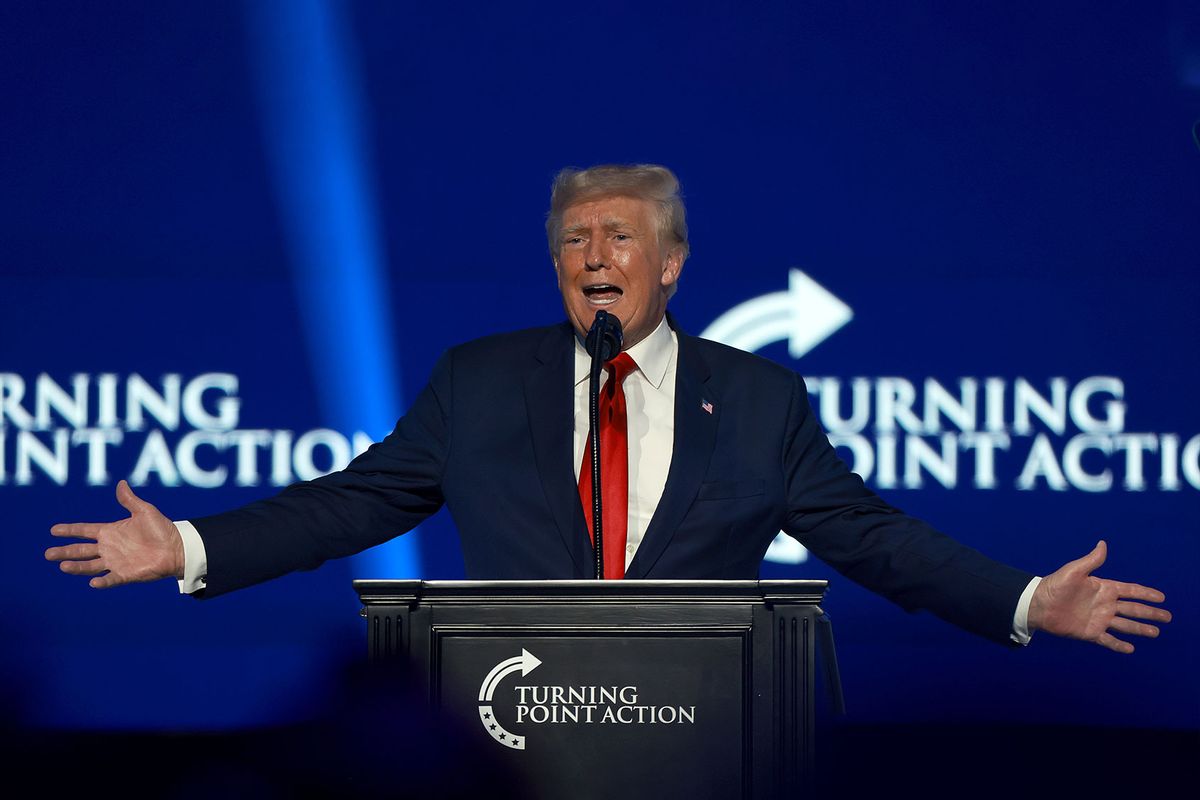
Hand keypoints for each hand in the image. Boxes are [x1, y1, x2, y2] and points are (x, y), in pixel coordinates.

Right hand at [45, 480, 183, 587]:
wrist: (177, 547)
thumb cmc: (162, 529)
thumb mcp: (144, 511)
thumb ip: (129, 500)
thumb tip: (121, 483)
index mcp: (111, 531)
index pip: (85, 530)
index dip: (70, 530)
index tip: (53, 530)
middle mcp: (109, 548)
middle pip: (81, 550)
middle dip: (65, 552)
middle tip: (48, 554)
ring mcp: (116, 562)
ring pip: (90, 566)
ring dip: (77, 567)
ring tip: (63, 566)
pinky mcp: (126, 574)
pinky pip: (111, 579)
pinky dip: (102, 581)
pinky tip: (93, 582)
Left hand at [1028, 540, 1170, 652]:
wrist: (1037, 605)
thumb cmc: (1054, 585)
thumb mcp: (1074, 571)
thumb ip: (1091, 561)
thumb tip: (1103, 543)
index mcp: (1103, 588)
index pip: (1130, 590)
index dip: (1146, 593)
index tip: (1161, 597)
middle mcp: (1104, 604)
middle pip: (1133, 609)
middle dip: (1150, 613)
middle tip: (1167, 617)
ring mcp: (1098, 619)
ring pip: (1125, 625)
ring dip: (1140, 629)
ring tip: (1155, 632)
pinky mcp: (1090, 632)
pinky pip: (1108, 640)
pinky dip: (1119, 645)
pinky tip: (1130, 649)